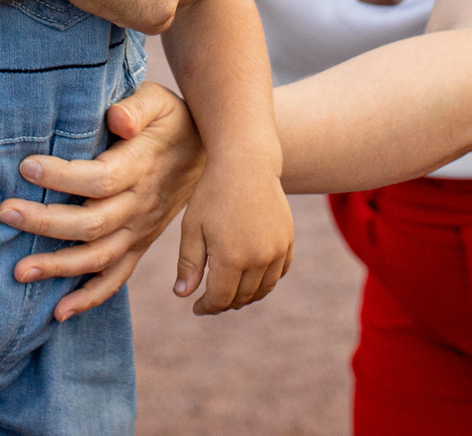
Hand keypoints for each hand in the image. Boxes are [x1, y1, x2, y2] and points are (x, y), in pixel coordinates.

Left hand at [0, 82, 205, 320]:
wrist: (209, 152)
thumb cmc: (172, 120)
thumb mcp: (159, 101)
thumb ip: (137, 107)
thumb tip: (116, 119)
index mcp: (140, 168)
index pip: (98, 179)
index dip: (62, 176)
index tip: (27, 166)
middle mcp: (139, 205)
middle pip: (90, 223)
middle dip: (45, 222)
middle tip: (4, 214)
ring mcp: (139, 231)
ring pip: (98, 257)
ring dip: (59, 267)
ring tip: (19, 271)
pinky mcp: (139, 245)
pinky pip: (116, 278)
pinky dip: (90, 298)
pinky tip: (59, 312)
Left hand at [172, 156, 293, 314]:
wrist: (246, 163)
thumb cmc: (213, 193)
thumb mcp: (192, 227)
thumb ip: (189, 264)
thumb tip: (183, 295)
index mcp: (231, 258)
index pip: (220, 299)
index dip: (207, 307)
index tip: (196, 306)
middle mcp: (259, 259)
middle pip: (242, 297)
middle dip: (224, 303)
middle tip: (210, 300)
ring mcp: (277, 250)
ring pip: (263, 289)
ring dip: (246, 296)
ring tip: (230, 292)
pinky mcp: (288, 240)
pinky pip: (279, 273)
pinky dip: (265, 281)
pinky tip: (251, 277)